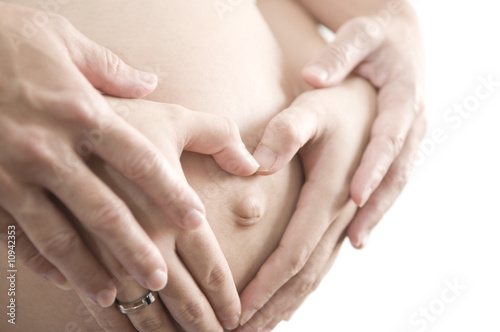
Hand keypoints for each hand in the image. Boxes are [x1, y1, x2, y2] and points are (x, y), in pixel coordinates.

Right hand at [0, 2, 256, 309]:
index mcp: (81, 112)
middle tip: (159, 278)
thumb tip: (151, 81)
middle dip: (133, 248)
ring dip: (87, 269)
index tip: (195, 219)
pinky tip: (60, 279)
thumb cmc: (7, 40)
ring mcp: (14, 172)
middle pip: (103, 209)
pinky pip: (15, 233)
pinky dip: (39, 260)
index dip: (171, 192)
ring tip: (112, 296)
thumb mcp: (65, 41)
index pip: (139, 160)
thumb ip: (113, 69)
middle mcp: (50, 147)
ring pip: (58, 233)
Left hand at [238, 77, 376, 329]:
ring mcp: (349, 217)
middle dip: (274, 305)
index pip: (295, 251)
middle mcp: (344, 213)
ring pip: (320, 272)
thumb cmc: (342, 101)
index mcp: (330, 192)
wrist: (383, 98)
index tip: (240, 310)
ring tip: (264, 326)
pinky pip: (329, 259)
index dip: (267, 284)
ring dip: (290, 302)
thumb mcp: (313, 107)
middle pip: (307, 273)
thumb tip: (257, 165)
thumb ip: (286, 131)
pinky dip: (308, 285)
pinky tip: (293, 299)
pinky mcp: (348, 215)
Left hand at [301, 1, 426, 247]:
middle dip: (375, 208)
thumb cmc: (374, 40)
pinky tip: (359, 225)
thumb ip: (338, 56)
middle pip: (395, 173)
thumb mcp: (358, 37)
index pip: (387, 138)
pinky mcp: (399, 148)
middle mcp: (410, 125)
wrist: (400, 40)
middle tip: (355, 238)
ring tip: (356, 241)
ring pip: (396, 184)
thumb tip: (312, 77)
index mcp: (402, 99)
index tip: (354, 195)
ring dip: (376, 214)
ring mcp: (408, 140)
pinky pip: (391, 181)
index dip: (372, 168)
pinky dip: (377, 205)